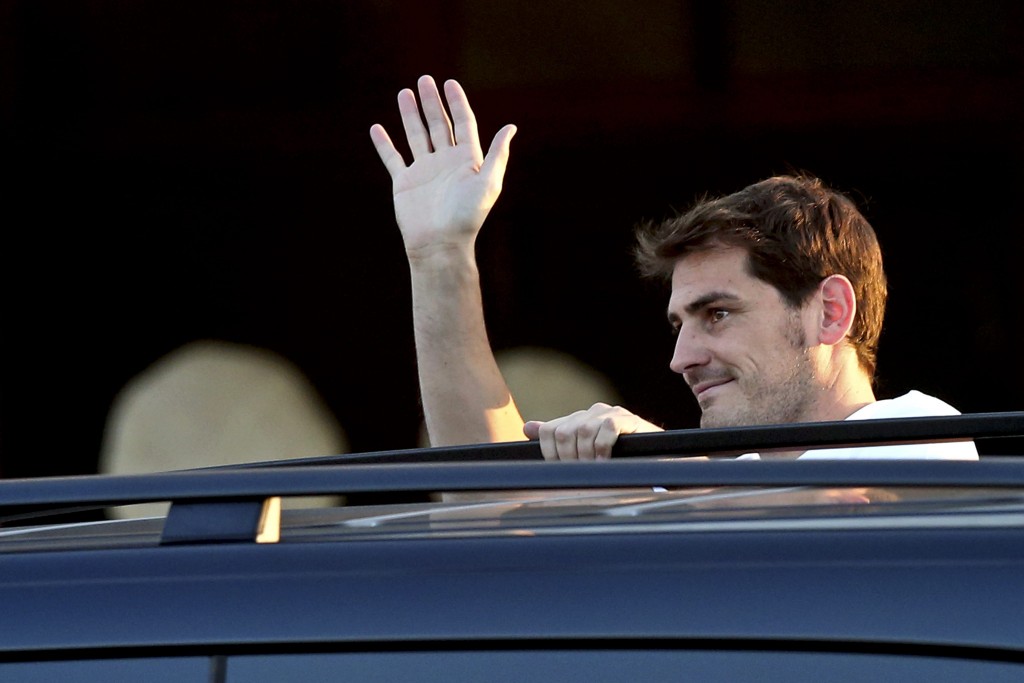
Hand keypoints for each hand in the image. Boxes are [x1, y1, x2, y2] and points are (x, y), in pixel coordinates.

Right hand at [369, 75, 516, 256]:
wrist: (440, 244)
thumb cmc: (467, 217)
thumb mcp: (488, 183)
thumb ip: (497, 155)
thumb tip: (511, 127)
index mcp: (467, 160)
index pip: (463, 124)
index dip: (457, 103)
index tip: (450, 83)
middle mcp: (445, 162)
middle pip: (439, 125)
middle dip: (432, 102)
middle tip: (424, 80)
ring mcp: (424, 171)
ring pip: (416, 136)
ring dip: (410, 115)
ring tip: (404, 93)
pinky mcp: (405, 182)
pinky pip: (393, 158)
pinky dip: (384, 144)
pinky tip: (377, 128)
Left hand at [523, 403, 663, 460]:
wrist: (657, 460)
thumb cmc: (619, 460)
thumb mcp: (586, 453)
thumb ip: (558, 440)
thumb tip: (527, 427)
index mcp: (578, 420)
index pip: (549, 430)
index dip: (550, 455)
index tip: (560, 473)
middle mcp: (592, 412)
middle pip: (564, 432)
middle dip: (568, 459)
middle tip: (579, 475)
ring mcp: (611, 413)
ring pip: (583, 430)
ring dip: (586, 456)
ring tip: (594, 472)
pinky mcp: (628, 419)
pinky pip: (608, 428)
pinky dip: (603, 449)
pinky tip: (606, 463)